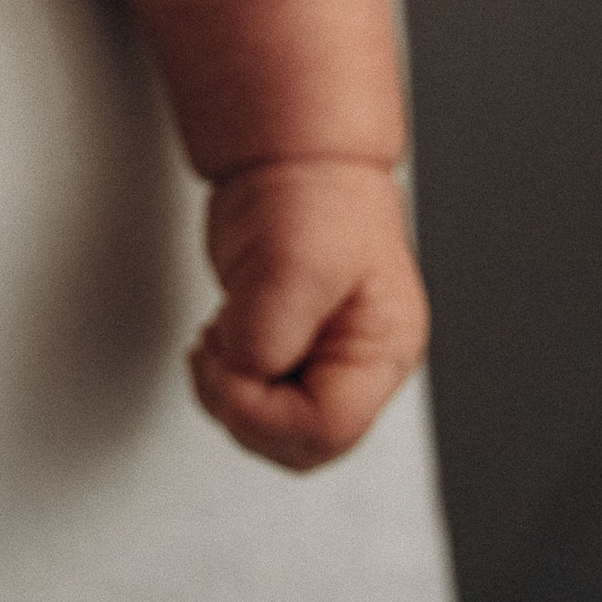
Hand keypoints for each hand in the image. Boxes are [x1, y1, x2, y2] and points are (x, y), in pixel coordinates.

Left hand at [192, 158, 430, 470]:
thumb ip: (268, 334)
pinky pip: (255, 403)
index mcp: (382, 350)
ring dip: (231, 398)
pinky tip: (222, 337)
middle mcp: (358, 367)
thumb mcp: (294, 263)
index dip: (266, 415)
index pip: (328, 427)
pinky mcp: (290, 354)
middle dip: (247, 412)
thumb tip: (244, 375)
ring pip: (274, 433)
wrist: (296, 157)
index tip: (230, 365)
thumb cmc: (317, 194)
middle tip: (219, 355)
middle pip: (302, 444)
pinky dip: (226, 382)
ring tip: (219, 339)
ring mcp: (323, 363)